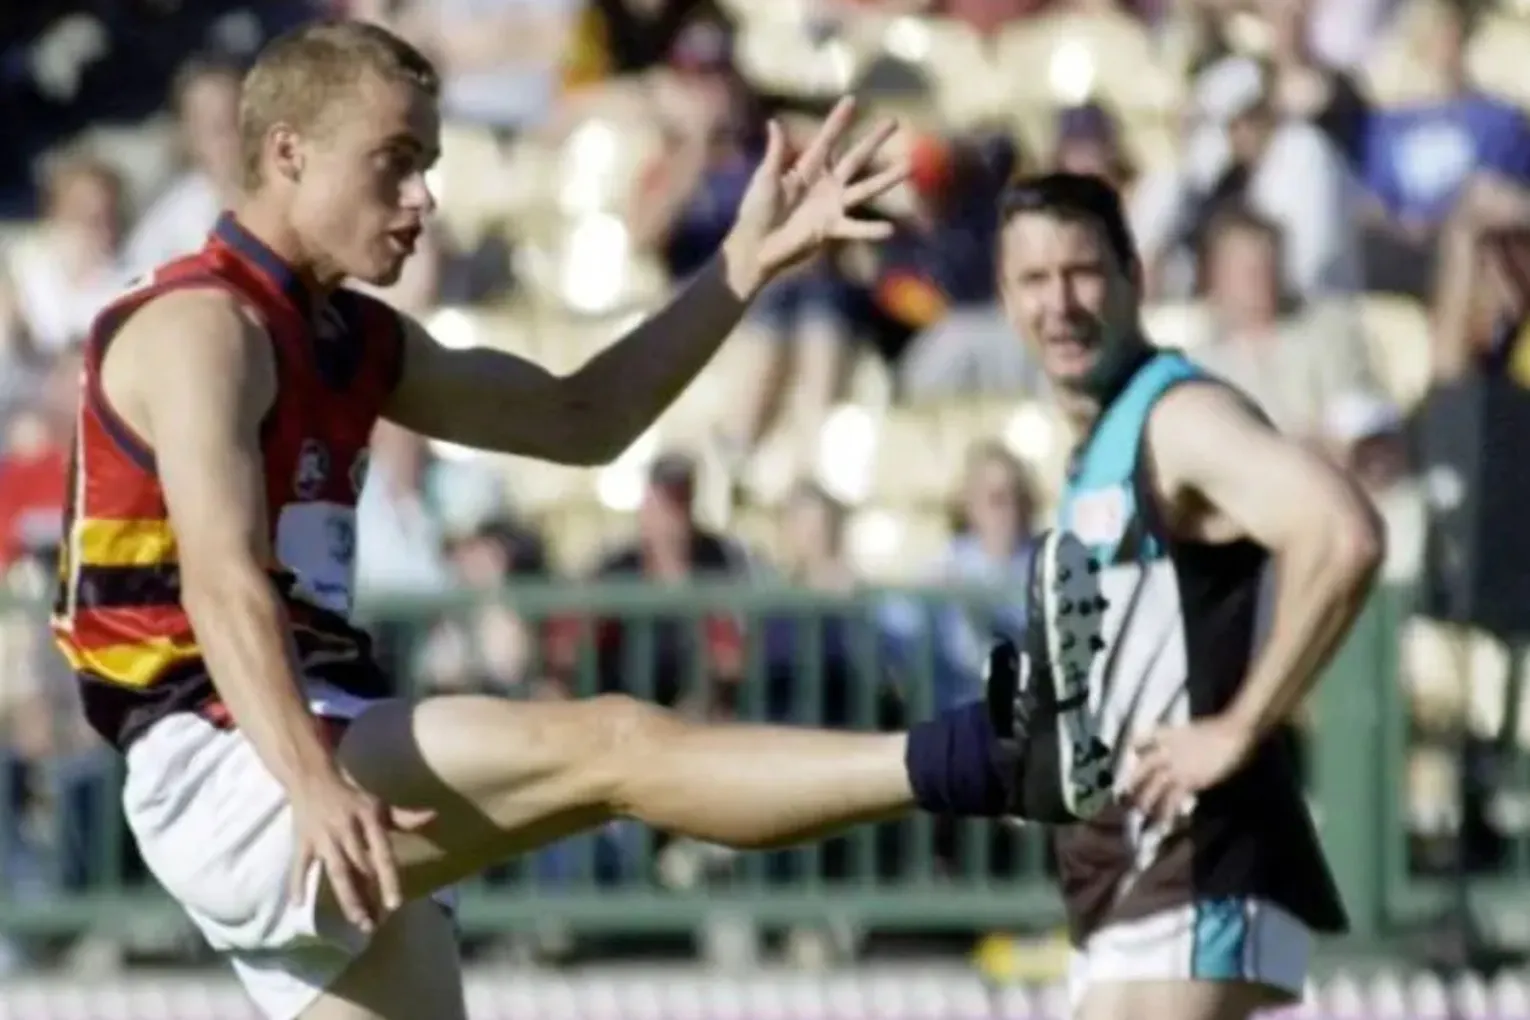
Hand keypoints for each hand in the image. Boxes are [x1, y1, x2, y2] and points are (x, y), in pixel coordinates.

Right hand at [288, 771, 434, 932]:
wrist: (313, 778)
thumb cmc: (351, 798)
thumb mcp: (378, 805)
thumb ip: (404, 817)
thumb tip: (434, 817)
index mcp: (368, 819)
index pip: (382, 853)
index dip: (389, 878)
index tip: (394, 904)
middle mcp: (347, 829)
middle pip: (360, 868)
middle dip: (367, 897)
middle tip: (374, 925)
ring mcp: (323, 836)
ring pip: (336, 871)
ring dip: (346, 897)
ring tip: (356, 921)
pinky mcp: (302, 842)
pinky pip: (300, 865)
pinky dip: (297, 882)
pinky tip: (298, 904)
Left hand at [722, 97, 909, 297]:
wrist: (755, 246)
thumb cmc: (755, 211)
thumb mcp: (764, 178)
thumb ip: (774, 153)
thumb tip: (774, 122)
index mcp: (807, 167)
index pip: (827, 139)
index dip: (839, 120)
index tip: (852, 99)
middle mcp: (826, 183)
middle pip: (855, 157)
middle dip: (874, 139)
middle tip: (893, 121)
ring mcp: (832, 205)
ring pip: (866, 188)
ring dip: (887, 178)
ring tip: (909, 166)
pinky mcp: (832, 228)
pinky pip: (856, 228)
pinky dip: (872, 230)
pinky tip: (890, 230)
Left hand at [1125, 714, 1255, 825]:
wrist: (1234, 734)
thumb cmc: (1213, 732)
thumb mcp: (1184, 731)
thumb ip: (1168, 741)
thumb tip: (1159, 759)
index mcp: (1162, 734)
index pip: (1134, 741)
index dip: (1123, 755)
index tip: (1114, 769)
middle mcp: (1163, 749)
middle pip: (1138, 769)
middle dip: (1128, 785)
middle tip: (1121, 800)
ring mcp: (1175, 766)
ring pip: (1150, 787)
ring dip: (1143, 802)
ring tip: (1139, 814)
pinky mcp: (1188, 781)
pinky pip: (1170, 799)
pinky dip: (1165, 812)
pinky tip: (1162, 822)